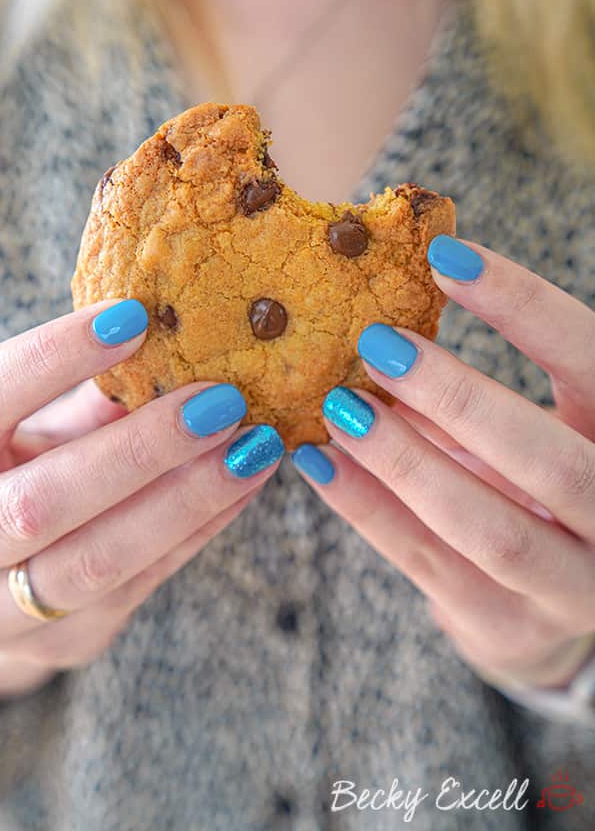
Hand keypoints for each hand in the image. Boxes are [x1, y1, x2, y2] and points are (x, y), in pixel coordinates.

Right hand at [0, 300, 282, 703]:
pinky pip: (140, 586)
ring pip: (96, 560)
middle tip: (222, 401)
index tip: (134, 316)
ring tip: (253, 447)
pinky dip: (199, 531)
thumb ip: (91, 397)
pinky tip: (244, 487)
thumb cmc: (14, 477)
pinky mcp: (60, 644)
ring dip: (187, 500)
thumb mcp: (32, 431)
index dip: (52, 358)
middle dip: (141, 449)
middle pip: (40, 502)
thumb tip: (180, 343)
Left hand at [292, 236, 594, 690]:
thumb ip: (473, 389)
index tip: (444, 257)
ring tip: (338, 408)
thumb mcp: (532, 424)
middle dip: (458, 399)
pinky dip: (369, 510)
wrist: (560, 595)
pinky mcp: (510, 628)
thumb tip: (381, 317)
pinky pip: (431, 565)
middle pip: (549, 462)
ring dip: (404, 463)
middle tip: (377, 346)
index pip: (590, 364)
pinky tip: (319, 463)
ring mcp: (573, 589)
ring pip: (488, 529)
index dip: (524, 308)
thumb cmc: (538, 478)